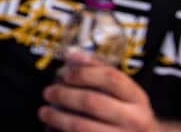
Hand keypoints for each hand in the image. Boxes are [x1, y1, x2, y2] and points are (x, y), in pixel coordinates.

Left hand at [40, 52, 158, 131]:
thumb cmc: (124, 110)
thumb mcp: (120, 89)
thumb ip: (96, 68)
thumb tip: (72, 54)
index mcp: (136, 98)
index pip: (111, 78)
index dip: (83, 73)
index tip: (64, 73)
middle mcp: (134, 119)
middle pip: (93, 102)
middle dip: (64, 95)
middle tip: (48, 92)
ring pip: (82, 127)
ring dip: (58, 118)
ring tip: (44, 112)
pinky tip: (52, 128)